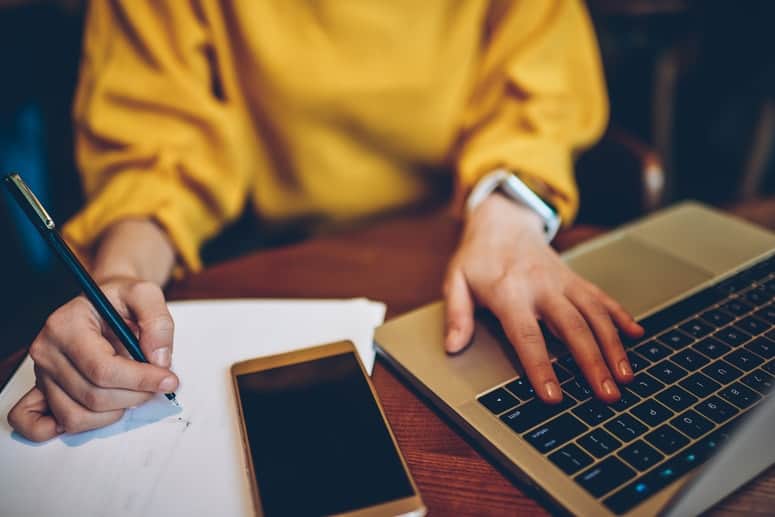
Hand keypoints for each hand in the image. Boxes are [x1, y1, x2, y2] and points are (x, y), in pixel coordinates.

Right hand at [7, 277, 177, 441]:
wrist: (100, 301)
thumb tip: (159, 360)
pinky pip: (40, 424)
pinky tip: (97, 415)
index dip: (141, 380)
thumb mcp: (145, 294)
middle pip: (93, 396)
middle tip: (157, 384)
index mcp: (66, 325)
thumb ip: (158, 322)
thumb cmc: (119, 298)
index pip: (102, 369)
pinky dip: (70, 427)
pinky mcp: (41, 390)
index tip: (169, 381)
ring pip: (76, 416)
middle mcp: (47, 351)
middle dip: (135, 396)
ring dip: (114, 413)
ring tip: (133, 391)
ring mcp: (41, 374)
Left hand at [443, 194, 642, 403]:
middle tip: (607, 395)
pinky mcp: (576, 279)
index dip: (541, 367)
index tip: (554, 396)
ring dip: (613, 346)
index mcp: (509, 292)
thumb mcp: (455, 281)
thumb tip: (453, 347)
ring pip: (595, 315)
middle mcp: (542, 286)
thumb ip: (456, 314)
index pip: (527, 336)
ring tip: (626, 377)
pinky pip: (602, 298)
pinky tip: (637, 336)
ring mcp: (563, 282)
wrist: (502, 220)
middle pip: (573, 328)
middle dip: (593, 363)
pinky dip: (621, 316)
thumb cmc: (477, 256)